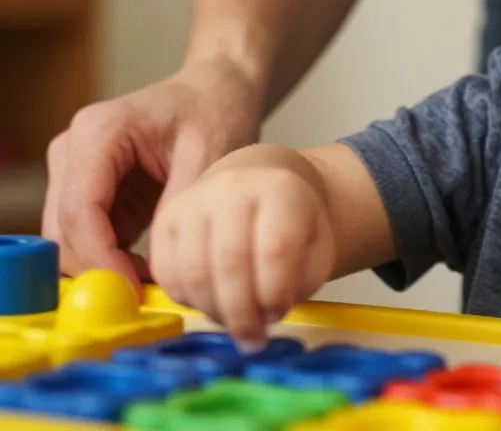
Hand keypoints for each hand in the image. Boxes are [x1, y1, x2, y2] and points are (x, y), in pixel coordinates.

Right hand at [41, 57, 263, 289]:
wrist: (218, 90)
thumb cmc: (217, 111)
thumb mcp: (210, 156)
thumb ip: (178, 208)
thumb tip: (156, 267)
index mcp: (99, 132)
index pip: (80, 210)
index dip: (100, 259)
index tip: (131, 290)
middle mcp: (74, 149)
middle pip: (64, 229)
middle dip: (99, 269)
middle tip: (144, 296)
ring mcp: (75, 169)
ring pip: (70, 238)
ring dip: (104, 266)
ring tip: (154, 280)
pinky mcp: (89, 188)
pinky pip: (88, 235)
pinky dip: (112, 258)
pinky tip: (149, 266)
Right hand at [148, 148, 335, 347]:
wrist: (258, 180)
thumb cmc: (292, 221)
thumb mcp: (317, 245)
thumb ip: (303, 278)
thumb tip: (267, 313)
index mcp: (279, 189)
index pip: (276, 248)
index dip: (276, 292)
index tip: (280, 313)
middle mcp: (232, 187)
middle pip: (230, 262)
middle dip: (242, 314)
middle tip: (254, 339)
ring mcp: (192, 201)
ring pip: (193, 272)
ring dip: (214, 311)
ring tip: (235, 323)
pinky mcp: (163, 220)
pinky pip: (167, 274)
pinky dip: (188, 301)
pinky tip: (212, 303)